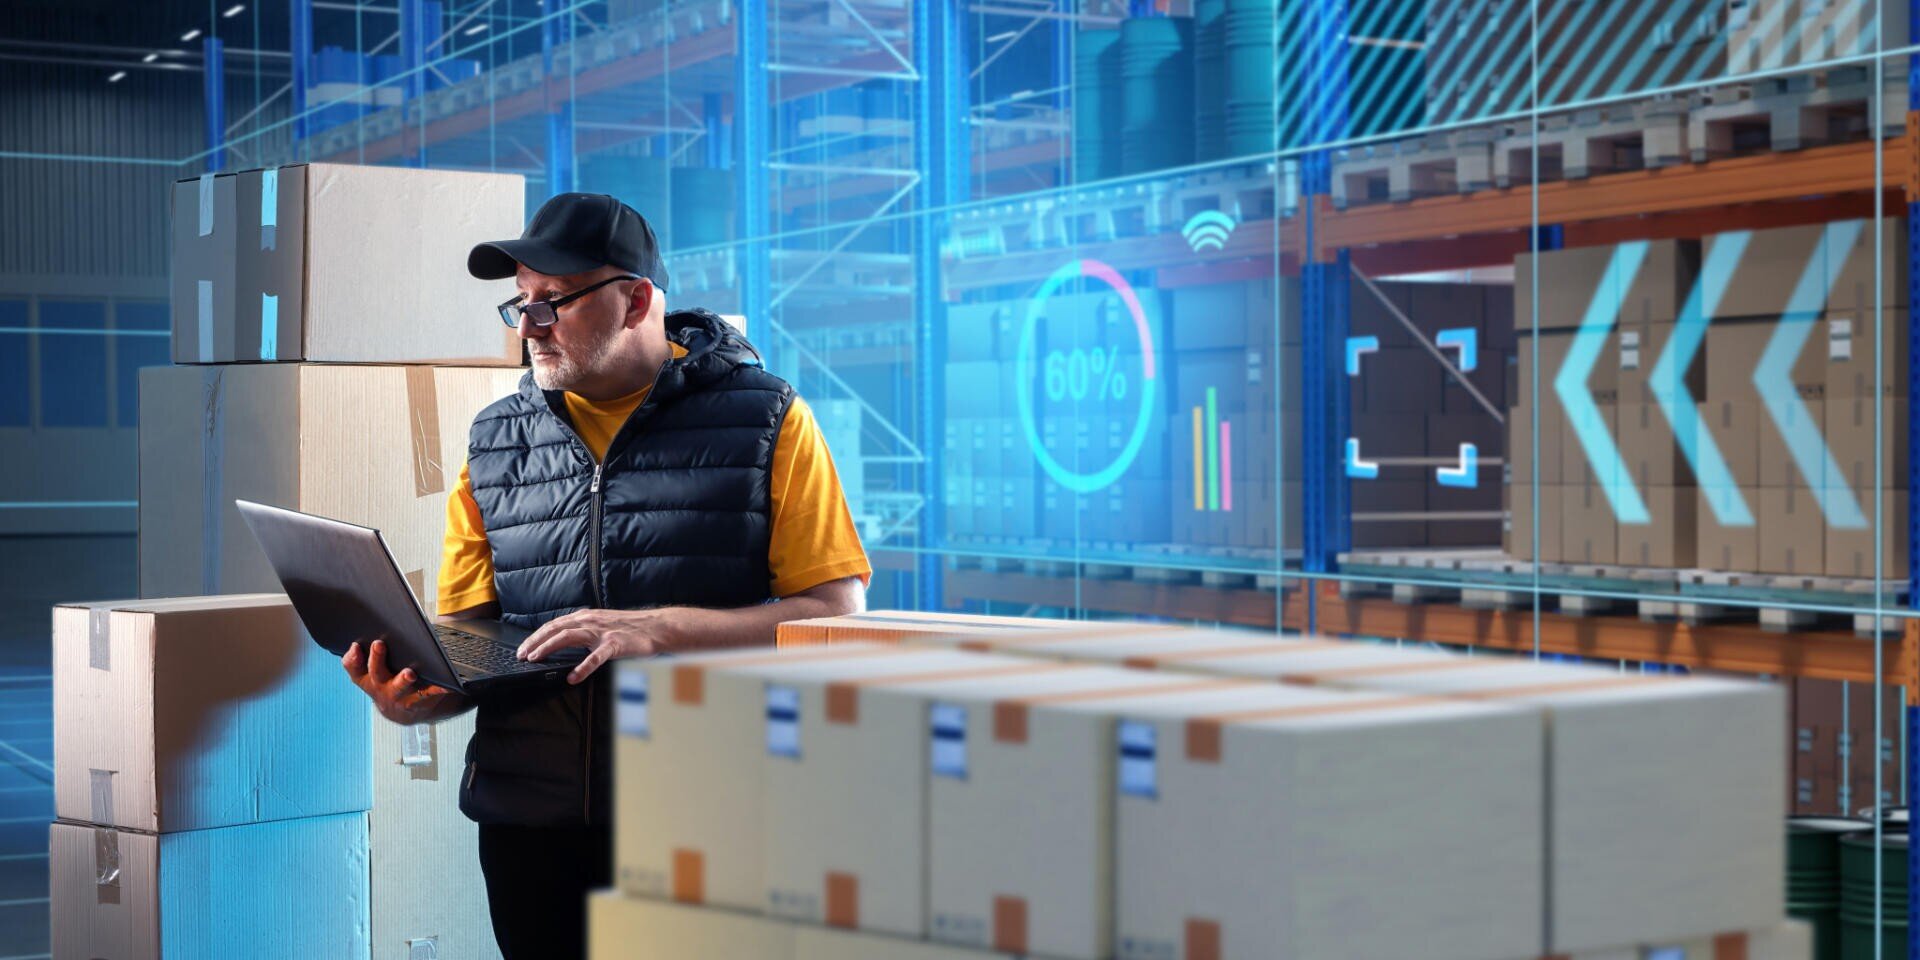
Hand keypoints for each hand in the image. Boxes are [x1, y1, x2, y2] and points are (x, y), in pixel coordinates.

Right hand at [343, 639, 462, 723]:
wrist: (404, 712)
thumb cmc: (388, 682)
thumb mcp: (372, 673)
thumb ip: (366, 657)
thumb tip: (371, 638)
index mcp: (366, 677)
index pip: (353, 667)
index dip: (352, 658)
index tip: (356, 645)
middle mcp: (379, 687)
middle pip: (376, 672)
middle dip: (377, 658)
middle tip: (379, 644)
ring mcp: (398, 696)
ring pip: (399, 687)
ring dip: (403, 680)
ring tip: (409, 673)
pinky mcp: (417, 701)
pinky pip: (427, 694)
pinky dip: (436, 689)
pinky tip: (444, 683)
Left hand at [517, 608, 668, 683]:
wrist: (657, 627)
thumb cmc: (631, 628)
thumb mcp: (603, 625)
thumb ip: (585, 631)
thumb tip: (564, 642)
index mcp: (586, 617)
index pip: (554, 625)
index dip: (537, 636)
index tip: (523, 647)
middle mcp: (590, 621)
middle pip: (555, 629)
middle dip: (535, 641)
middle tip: (521, 654)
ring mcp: (602, 632)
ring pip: (568, 637)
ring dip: (548, 647)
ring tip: (535, 659)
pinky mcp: (614, 645)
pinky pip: (595, 657)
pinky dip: (582, 667)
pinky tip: (572, 677)